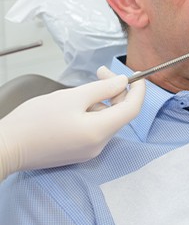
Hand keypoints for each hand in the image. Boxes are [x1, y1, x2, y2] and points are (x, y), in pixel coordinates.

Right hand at [0, 66, 144, 180]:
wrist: (6, 147)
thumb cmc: (36, 120)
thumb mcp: (72, 97)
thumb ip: (103, 89)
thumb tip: (124, 82)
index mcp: (100, 131)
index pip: (132, 109)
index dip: (138, 90)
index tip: (138, 74)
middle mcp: (99, 145)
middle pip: (120, 114)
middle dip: (116, 91)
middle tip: (101, 72)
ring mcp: (88, 151)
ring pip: (107, 120)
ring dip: (103, 101)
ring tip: (83, 88)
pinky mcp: (78, 152)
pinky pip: (95, 129)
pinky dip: (93, 113)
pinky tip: (77, 104)